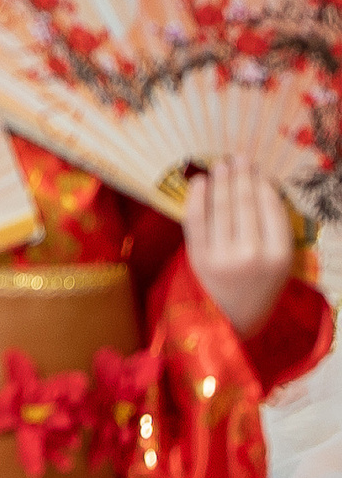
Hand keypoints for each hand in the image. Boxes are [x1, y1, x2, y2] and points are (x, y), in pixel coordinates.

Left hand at [185, 157, 295, 339]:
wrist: (230, 319)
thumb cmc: (258, 286)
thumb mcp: (279, 264)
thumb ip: (273, 231)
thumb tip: (259, 186)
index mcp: (280, 257)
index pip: (271, 210)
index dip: (262, 185)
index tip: (257, 169)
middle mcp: (252, 255)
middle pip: (245, 205)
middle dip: (241, 177)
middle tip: (238, 158)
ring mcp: (222, 256)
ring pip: (221, 208)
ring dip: (220, 182)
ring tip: (221, 165)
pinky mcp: (197, 257)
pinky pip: (196, 220)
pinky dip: (197, 197)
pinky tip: (199, 182)